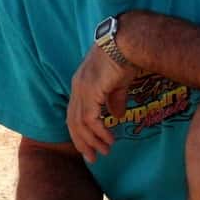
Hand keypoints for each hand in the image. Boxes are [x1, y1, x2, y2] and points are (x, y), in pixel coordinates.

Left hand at [67, 46, 133, 162]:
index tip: (89, 146)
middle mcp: (77, 89)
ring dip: (92, 140)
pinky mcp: (90, 92)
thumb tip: (117, 117)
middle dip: (82, 142)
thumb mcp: (118, 83)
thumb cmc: (125, 58)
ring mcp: (82, 90)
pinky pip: (90, 119)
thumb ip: (114, 100)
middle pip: (73, 122)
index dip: (80, 132)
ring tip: (104, 152)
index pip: (75, 114)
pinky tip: (109, 139)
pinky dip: (98, 132)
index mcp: (81, 86)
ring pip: (80, 124)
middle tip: (92, 158)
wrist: (127, 42)